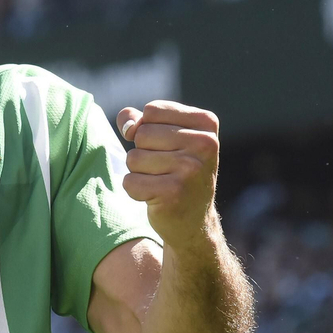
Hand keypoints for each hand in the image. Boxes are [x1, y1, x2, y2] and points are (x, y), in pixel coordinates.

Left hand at [116, 101, 219, 246]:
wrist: (193, 221)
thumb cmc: (176, 172)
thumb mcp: (166, 139)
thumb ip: (141, 121)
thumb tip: (127, 124)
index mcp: (206, 123)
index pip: (152, 110)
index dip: (148, 129)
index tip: (168, 147)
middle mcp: (205, 144)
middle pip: (142, 134)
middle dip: (143, 152)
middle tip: (165, 170)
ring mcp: (191, 170)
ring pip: (134, 158)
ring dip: (139, 172)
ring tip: (161, 182)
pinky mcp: (174, 193)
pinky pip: (130, 182)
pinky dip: (135, 191)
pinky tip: (156, 197)